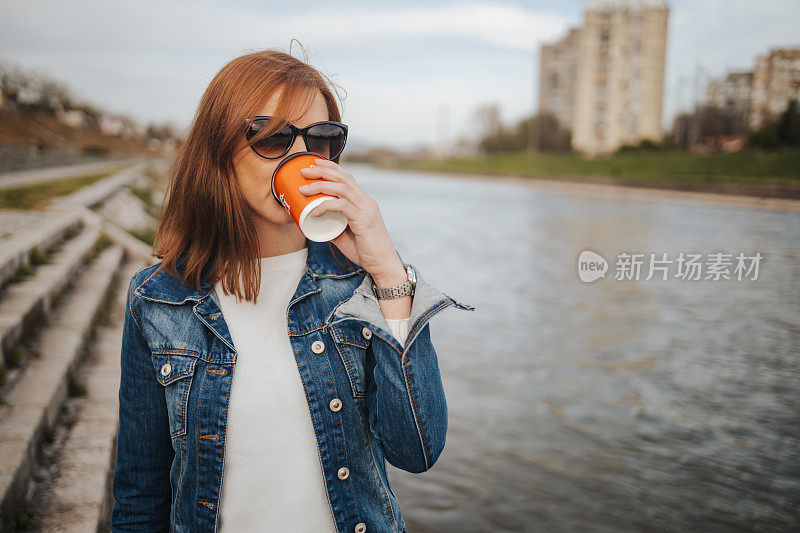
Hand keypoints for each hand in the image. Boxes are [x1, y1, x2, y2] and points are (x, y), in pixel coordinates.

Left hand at [298, 158, 402, 281]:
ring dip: (319, 185)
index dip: (330, 167)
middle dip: (322, 170)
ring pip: (341, 189)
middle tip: (303, 171)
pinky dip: (325, 206)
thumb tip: (312, 223)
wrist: (383, 265)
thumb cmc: (365, 251)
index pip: (347, 177)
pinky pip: (342, 207)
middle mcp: (366, 201)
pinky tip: (314, 212)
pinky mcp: (364, 221)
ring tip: (303, 189)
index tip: (314, 163)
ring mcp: (366, 210)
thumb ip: (332, 226)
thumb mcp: (345, 236)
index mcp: (364, 201)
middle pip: (343, 177)